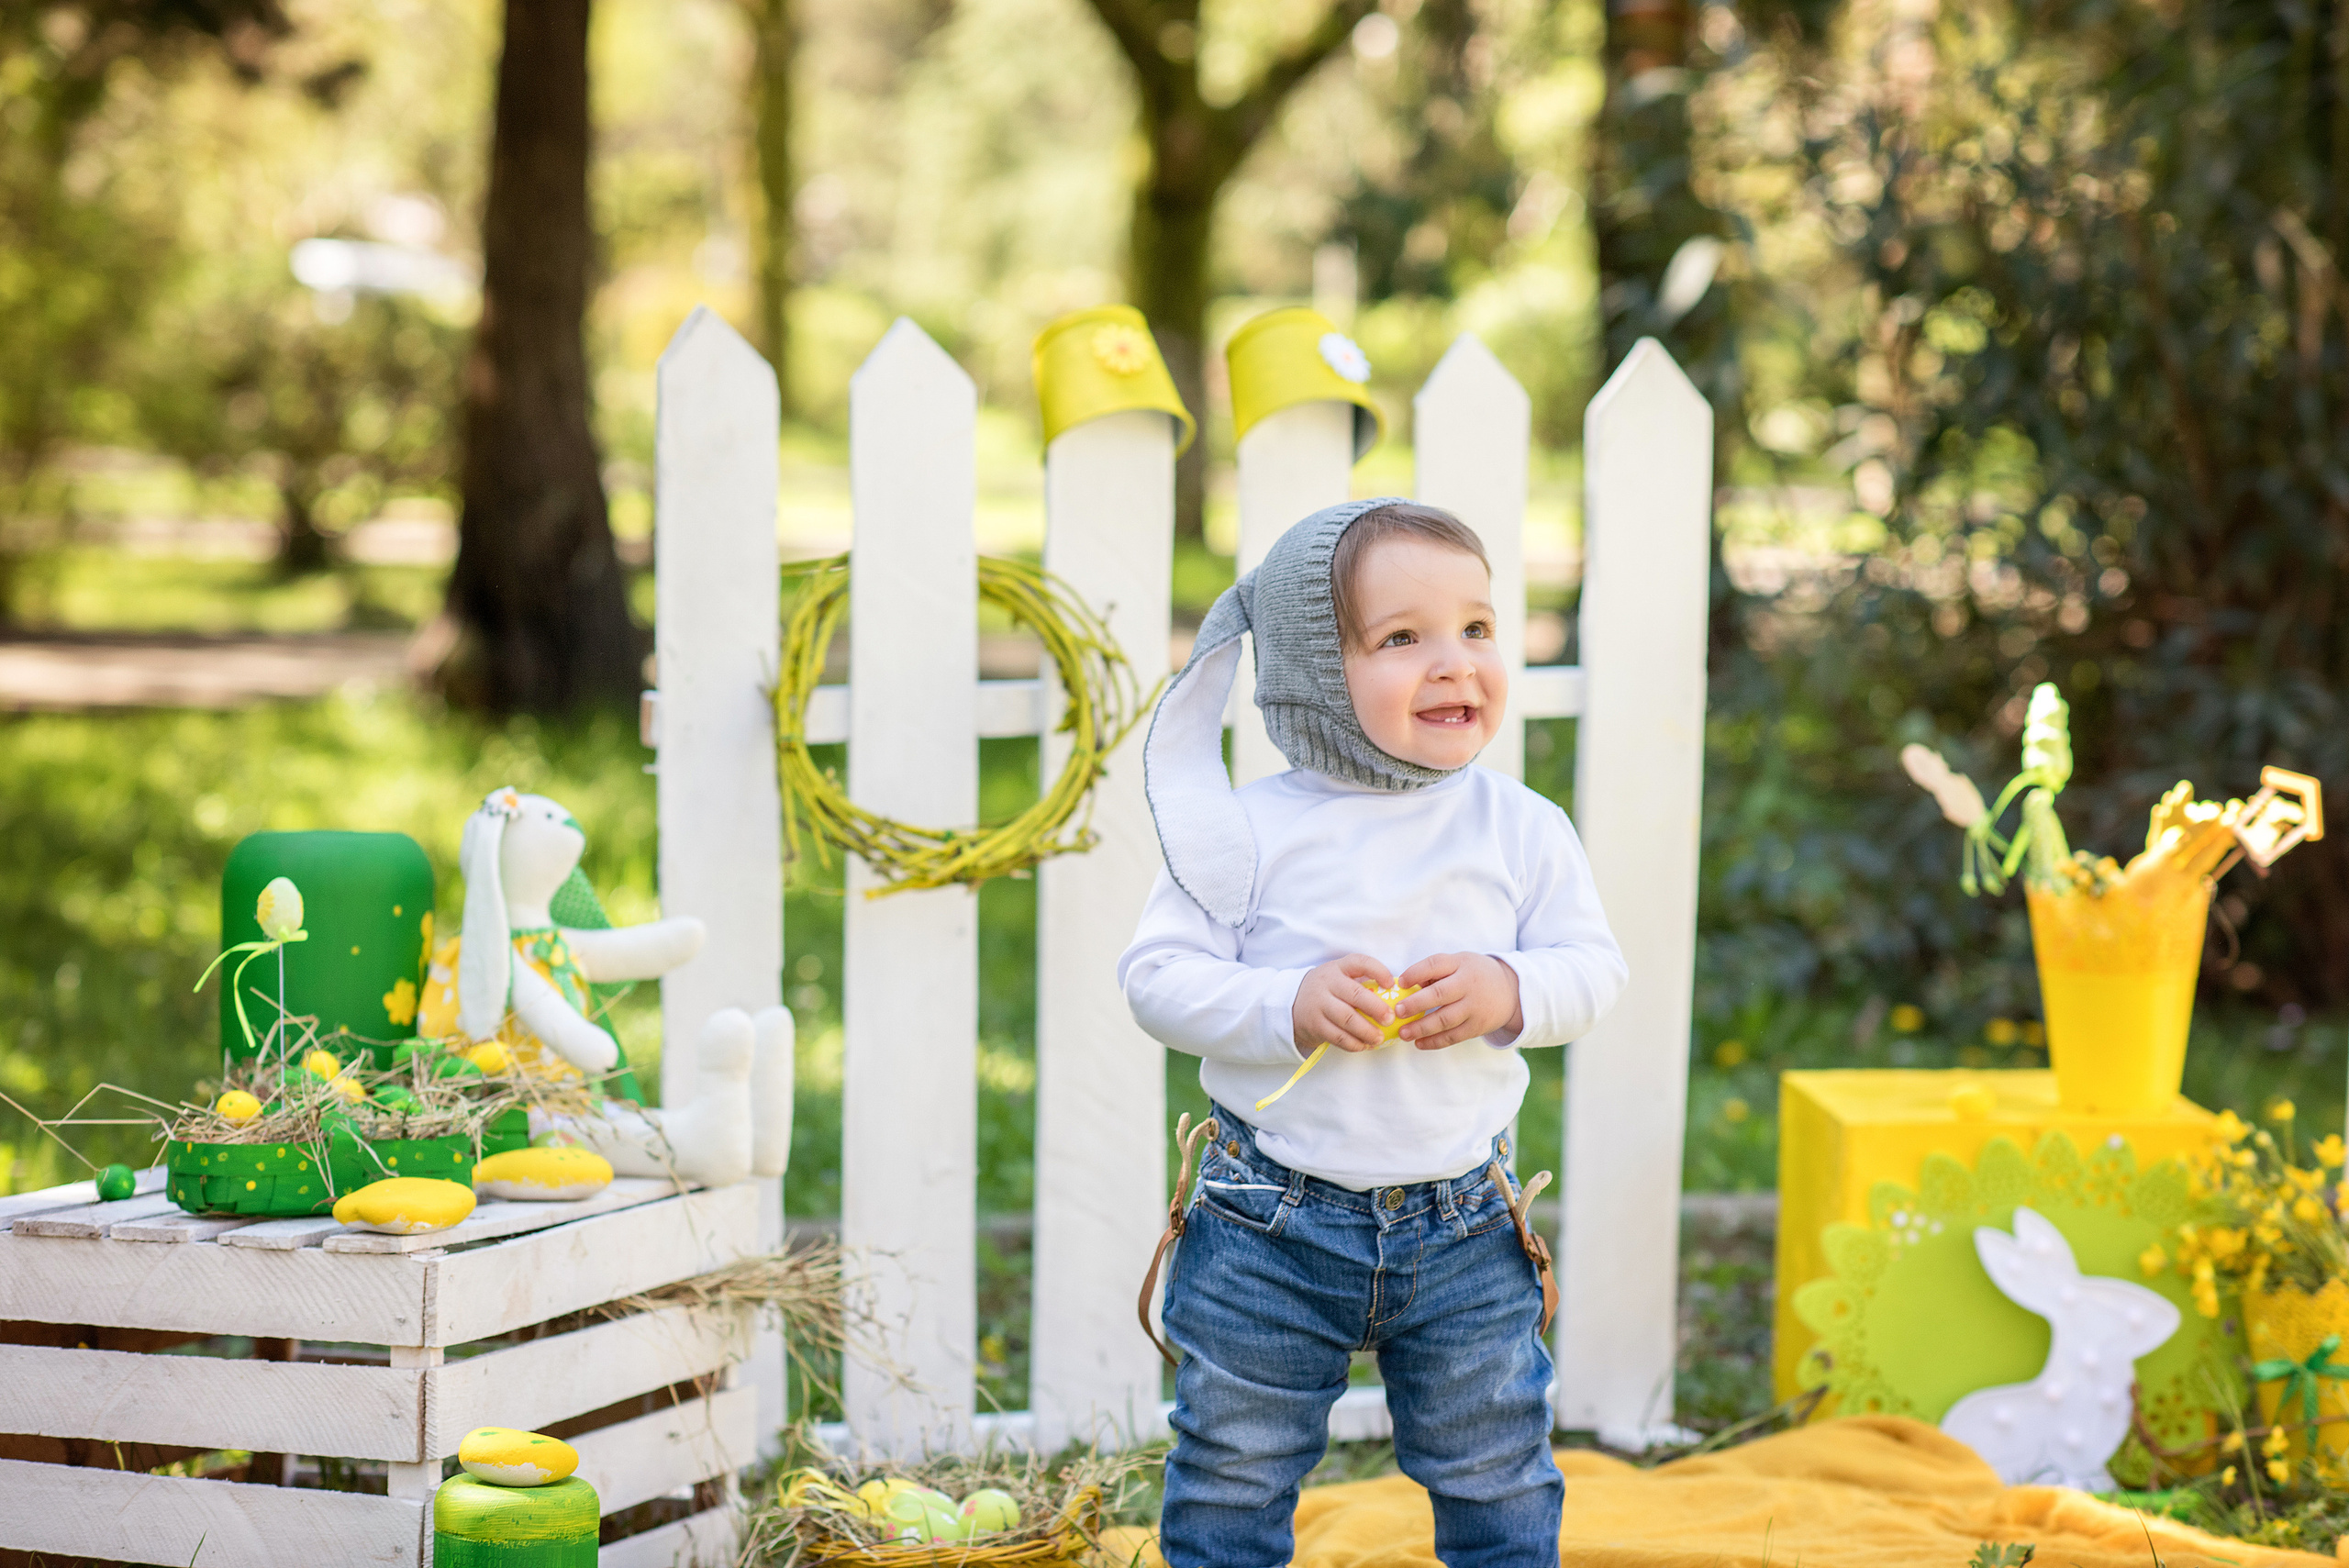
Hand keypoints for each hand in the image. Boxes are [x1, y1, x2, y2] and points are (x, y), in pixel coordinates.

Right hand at [1291, 954, 1397, 1056]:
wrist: (1292, 1003)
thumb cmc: (1328, 991)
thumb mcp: (1340, 977)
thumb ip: (1362, 982)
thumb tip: (1397, 995)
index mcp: (1339, 968)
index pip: (1360, 962)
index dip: (1378, 971)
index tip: (1391, 983)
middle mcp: (1328, 983)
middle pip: (1355, 995)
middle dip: (1376, 1008)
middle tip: (1390, 1019)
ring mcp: (1319, 1004)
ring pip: (1347, 1019)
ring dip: (1367, 1031)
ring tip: (1379, 1038)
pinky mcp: (1315, 1025)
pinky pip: (1338, 1037)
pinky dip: (1354, 1043)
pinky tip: (1364, 1045)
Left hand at [1394, 953, 1522, 1050]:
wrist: (1512, 992)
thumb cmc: (1475, 975)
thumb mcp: (1460, 963)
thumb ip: (1436, 971)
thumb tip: (1407, 986)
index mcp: (1461, 964)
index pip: (1436, 964)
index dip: (1416, 973)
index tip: (1400, 983)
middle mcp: (1468, 984)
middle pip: (1439, 994)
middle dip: (1416, 1004)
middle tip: (1397, 1011)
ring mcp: (1474, 1007)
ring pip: (1445, 1019)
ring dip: (1422, 1028)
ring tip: (1403, 1033)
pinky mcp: (1477, 1027)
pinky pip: (1454, 1036)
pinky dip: (1435, 1042)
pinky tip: (1419, 1043)